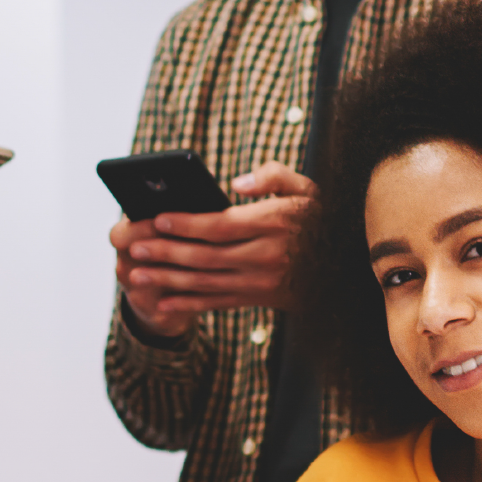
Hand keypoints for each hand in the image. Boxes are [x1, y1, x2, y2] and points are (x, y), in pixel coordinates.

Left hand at [111, 159, 316, 335]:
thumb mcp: (305, 187)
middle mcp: (267, 257)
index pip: (222, 225)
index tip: (159, 219)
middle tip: (134, 247)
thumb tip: (238, 183)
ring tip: (136, 276)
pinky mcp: (262, 300)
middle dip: (167, 253)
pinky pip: (219, 304)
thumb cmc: (319, 217)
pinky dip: (189, 305)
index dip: (188, 224)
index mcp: (274, 224)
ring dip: (169, 281)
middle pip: (207, 257)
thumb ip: (273, 176)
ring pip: (207, 284)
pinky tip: (163, 304)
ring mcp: (264, 283)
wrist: (347, 264)